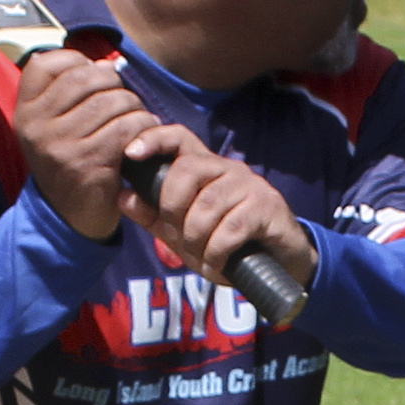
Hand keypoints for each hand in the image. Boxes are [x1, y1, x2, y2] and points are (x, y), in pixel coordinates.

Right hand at [14, 47, 152, 240]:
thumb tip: (104, 64)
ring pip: (113, 100)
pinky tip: (143, 136)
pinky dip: (143, 127)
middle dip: (114, 85)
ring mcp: (61, 145)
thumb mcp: (52, 127)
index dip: (76, 62)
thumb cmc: (70, 163)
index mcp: (25, 113)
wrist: (70, 219)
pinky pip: (127, 127)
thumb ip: (65, 94)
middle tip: (122, 104)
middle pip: (86, 77)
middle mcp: (37, 126)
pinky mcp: (89, 162)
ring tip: (135, 122)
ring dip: (134, 107)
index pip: (46, 63)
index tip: (93, 79)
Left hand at [121, 130, 312, 301]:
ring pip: (207, 205)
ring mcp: (251, 186)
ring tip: (202, 258)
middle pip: (188, 170)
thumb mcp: (185, 235)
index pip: (179, 138)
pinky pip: (230, 229)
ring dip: (197, 240)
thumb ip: (154, 217)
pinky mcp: (268, 207)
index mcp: (206, 170)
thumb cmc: (230, 247)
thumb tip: (122, 197)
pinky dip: (217, 253)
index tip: (131, 154)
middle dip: (173, 209)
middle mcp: (228, 169)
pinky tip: (218, 265)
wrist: (282, 266)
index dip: (154, 139)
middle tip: (180, 238)